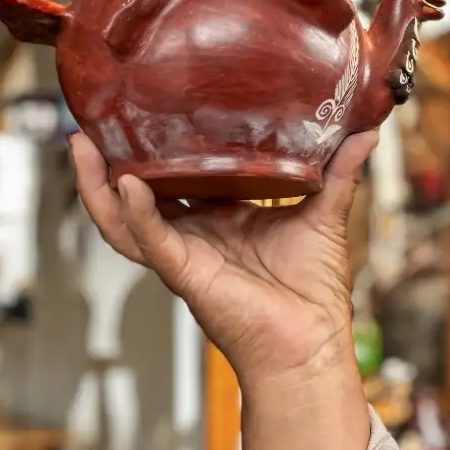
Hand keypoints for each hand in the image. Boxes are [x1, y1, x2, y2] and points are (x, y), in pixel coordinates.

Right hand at [68, 131, 377, 384]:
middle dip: (106, 162)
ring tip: (82, 148)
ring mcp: (185, 254)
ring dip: (97, 186)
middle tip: (89, 123)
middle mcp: (194, 234)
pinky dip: (137, 214)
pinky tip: (128, 185)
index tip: (142, 108)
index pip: (176, 176)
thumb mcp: (324, 215)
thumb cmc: (313, 290)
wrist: (313, 341)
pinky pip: (151, 241)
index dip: (155, 146)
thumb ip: (338, 172)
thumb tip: (368, 132)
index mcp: (220, 217)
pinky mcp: (186, 274)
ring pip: (124, 220)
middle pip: (135, 195)